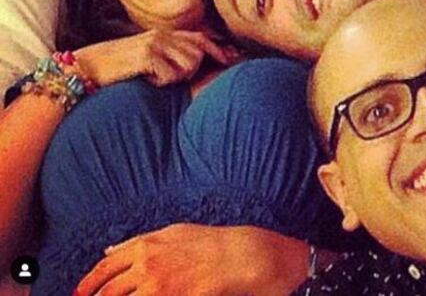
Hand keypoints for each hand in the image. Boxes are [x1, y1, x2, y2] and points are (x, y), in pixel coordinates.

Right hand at [75, 29, 235, 87]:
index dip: (218, 49)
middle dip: (191, 70)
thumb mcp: (146, 56)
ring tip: (154, 77)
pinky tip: (145, 79)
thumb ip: (168, 54)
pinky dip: (161, 82)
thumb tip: (195, 63)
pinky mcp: (147, 55)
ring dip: (176, 77)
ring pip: (189, 64)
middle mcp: (162, 35)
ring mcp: (155, 43)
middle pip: (198, 54)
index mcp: (164, 34)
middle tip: (168, 77)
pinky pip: (170, 75)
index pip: (200, 38)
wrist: (86, 67)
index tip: (231, 60)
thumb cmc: (117, 66)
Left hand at [75, 224, 308, 295]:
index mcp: (146, 246)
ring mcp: (160, 286)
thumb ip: (138, 242)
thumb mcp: (172, 233)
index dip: (86, 285)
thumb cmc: (207, 242)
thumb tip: (107, 250)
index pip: (104, 268)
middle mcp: (148, 265)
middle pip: (108, 293)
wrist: (241, 254)